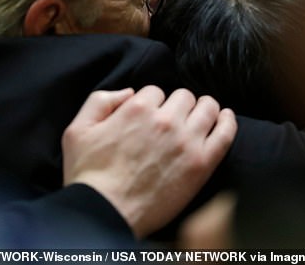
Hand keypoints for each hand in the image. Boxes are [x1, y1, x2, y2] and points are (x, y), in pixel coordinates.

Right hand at [62, 86, 236, 237]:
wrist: (105, 213)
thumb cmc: (89, 176)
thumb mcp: (77, 130)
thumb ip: (100, 101)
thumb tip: (128, 92)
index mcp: (137, 108)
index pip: (155, 91)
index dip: (152, 103)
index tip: (150, 118)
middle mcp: (165, 120)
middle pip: (184, 96)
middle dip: (178, 104)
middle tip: (173, 120)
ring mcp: (186, 141)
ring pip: (207, 108)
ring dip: (203, 108)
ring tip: (200, 117)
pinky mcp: (201, 163)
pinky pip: (225, 132)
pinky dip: (228, 121)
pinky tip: (225, 118)